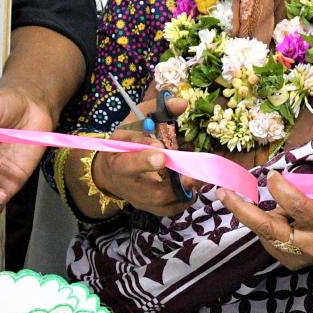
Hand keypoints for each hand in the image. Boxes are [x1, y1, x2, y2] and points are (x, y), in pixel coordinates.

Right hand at [89, 95, 194, 218]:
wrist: (112, 172)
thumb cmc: (125, 142)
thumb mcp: (134, 121)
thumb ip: (156, 110)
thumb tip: (182, 103)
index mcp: (117, 162)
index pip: (127, 164)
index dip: (144, 160)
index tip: (162, 153)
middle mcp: (128, 186)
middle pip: (152, 192)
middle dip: (175, 184)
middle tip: (193, 174)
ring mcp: (141, 201)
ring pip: (165, 204)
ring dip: (185, 191)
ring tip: (199, 176)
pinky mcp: (152, 209)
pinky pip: (172, 209)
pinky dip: (185, 198)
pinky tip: (194, 185)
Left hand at [217, 171, 312, 269]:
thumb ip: (305, 191)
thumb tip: (276, 180)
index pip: (298, 206)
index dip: (282, 189)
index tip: (271, 174)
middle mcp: (308, 245)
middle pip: (268, 226)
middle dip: (242, 208)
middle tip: (223, 191)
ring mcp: (295, 258)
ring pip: (266, 231)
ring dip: (267, 215)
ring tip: (286, 212)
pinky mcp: (287, 263)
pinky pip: (269, 239)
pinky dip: (271, 226)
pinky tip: (286, 224)